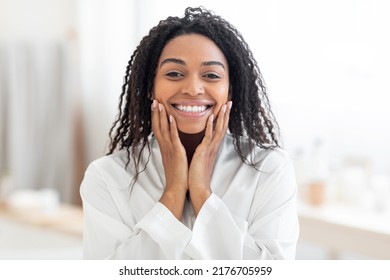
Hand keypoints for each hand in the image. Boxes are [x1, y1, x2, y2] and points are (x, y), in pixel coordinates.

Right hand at [151, 100, 187, 219]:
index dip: (156, 118)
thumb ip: (172, 150)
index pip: (158, 130)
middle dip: (156, 113)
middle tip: (154, 100)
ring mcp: (169, 149)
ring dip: (161, 116)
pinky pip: (173, 138)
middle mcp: (165, 147)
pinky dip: (172, 127)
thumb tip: (173, 144)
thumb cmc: (177, 176)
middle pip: (157, 126)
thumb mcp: (173, 160)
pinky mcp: (176, 153)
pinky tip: (171, 117)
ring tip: (159, 104)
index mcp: (164, 148)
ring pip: (163, 129)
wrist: (176, 189)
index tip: (155, 107)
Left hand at [188, 101, 231, 214]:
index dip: (223, 119)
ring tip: (224, 105)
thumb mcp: (200, 160)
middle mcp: (213, 147)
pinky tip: (211, 116)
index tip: (225, 109)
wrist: (198, 188)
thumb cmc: (197, 175)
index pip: (219, 130)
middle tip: (230, 102)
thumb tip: (201, 146)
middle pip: (222, 127)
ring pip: (218, 129)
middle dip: (226, 114)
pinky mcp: (204, 152)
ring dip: (221, 116)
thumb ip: (202, 151)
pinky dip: (210, 126)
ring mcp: (210, 149)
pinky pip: (208, 136)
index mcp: (212, 148)